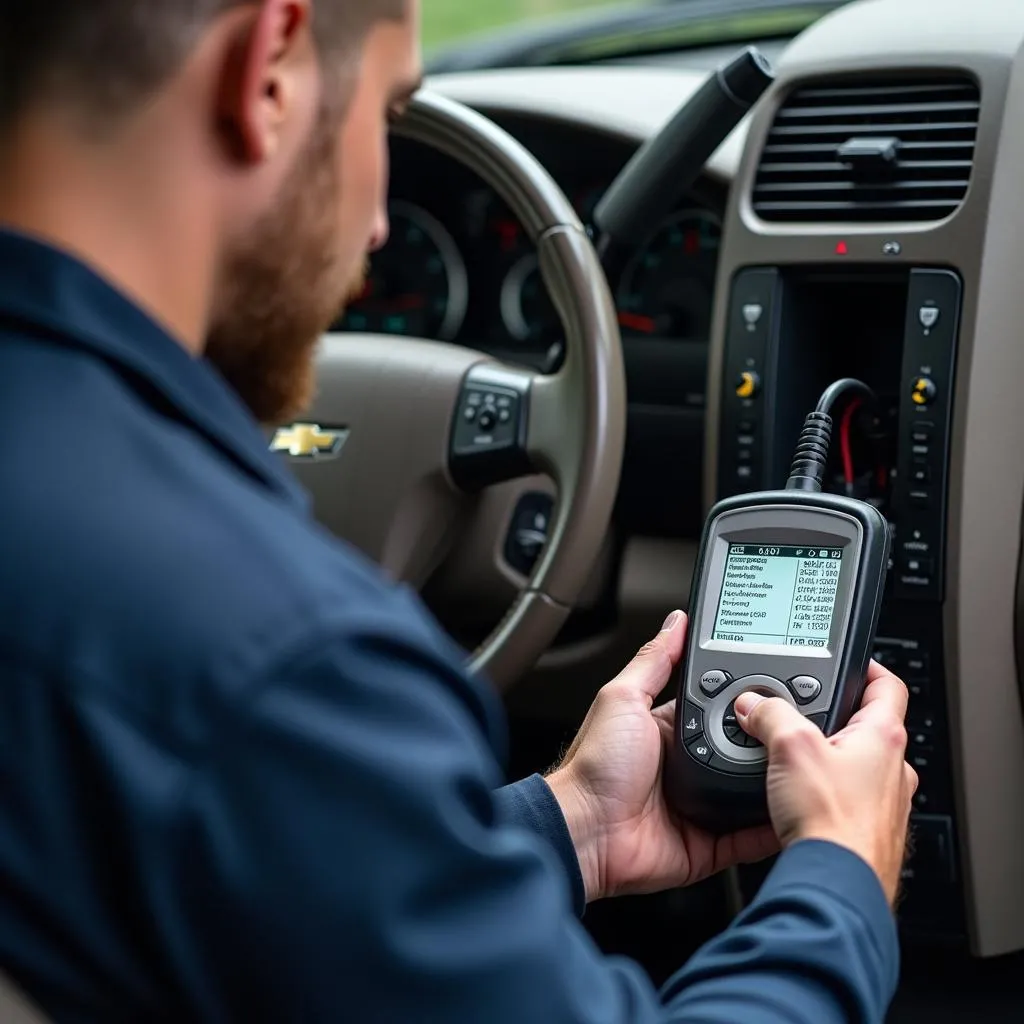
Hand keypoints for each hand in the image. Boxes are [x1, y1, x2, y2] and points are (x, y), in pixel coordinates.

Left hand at [545, 611, 778, 902]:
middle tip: (802, 731)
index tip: (776, 687)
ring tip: (808, 770)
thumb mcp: (623, 698)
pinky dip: (771, 830)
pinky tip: (795, 816)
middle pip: (740, 750)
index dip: (745, 699)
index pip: (718, 707)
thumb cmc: (594, 765)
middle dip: (768, 743)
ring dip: (775, 784)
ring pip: (751, 793)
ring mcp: (699, 807)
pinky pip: (748, 839)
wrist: (586, 831)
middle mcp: (687, 768)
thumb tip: (675, 622)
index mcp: (669, 731)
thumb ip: (654, 661)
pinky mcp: (707, 844)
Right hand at [734, 663, 916, 904]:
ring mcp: (884, 803)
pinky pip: (847, 798)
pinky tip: (798, 799)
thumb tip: (754, 704)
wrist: (837, 882)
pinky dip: (825, 792)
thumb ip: (770, 714)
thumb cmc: (831, 820)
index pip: (886, 684)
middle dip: (832, 717)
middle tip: (802, 713)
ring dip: (828, 758)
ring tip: (792, 759)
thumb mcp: (790, 747)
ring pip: (855, 764)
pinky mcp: (869, 830)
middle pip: (866, 725)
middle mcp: (893, 769)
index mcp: (883, 737)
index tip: (849, 661)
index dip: (866, 666)